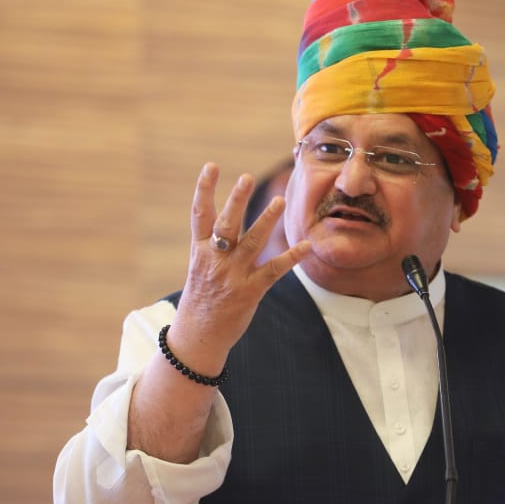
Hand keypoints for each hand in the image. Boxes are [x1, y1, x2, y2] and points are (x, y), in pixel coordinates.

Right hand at [166, 163, 309, 369]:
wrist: (197, 337)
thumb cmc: (200, 300)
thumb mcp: (199, 269)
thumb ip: (211, 246)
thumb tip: (220, 222)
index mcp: (200, 251)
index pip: (200, 214)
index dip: (204, 188)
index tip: (211, 166)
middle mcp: (215, 260)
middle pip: (226, 224)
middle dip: (236, 200)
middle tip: (247, 178)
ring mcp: (232, 275)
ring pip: (252, 242)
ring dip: (267, 220)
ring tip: (280, 201)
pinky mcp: (250, 291)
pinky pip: (274, 270)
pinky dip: (292, 257)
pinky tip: (306, 246)